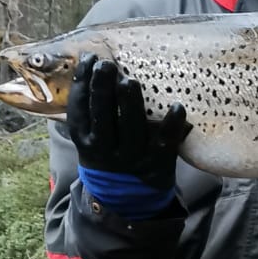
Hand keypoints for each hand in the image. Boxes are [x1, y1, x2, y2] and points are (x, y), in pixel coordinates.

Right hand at [67, 55, 189, 190]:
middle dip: (103, 88)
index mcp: (86, 141)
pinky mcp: (157, 163)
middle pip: (102, 116)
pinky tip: (177, 106)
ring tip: (129, 81)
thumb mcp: (89, 139)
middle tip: (107, 65)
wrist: (126, 199)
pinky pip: (165, 141)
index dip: (83, 82)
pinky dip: (172, 124)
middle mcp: (106, 150)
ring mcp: (132, 157)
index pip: (80, 108)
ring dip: (130, 102)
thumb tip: (89, 64)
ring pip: (130, 127)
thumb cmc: (107, 156)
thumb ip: (88, 110)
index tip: (90, 59)